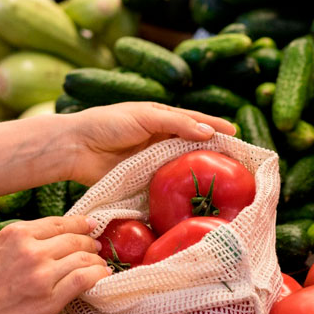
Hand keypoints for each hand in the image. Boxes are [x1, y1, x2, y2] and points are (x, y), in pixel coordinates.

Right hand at [0, 216, 108, 313]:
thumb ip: (23, 240)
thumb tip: (54, 237)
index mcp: (17, 234)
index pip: (60, 223)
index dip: (80, 224)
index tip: (90, 225)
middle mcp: (32, 250)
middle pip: (75, 239)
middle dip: (90, 242)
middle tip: (96, 247)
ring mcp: (43, 275)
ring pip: (83, 258)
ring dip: (96, 260)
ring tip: (99, 264)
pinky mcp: (50, 299)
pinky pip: (84, 280)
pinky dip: (97, 275)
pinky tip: (101, 276)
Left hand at [63, 103, 236, 185]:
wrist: (76, 147)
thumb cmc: (108, 123)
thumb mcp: (145, 116)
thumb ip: (176, 124)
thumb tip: (209, 133)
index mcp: (162, 118)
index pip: (196, 122)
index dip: (216, 128)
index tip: (237, 136)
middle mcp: (160, 140)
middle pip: (193, 146)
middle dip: (214, 153)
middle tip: (237, 163)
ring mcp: (153, 161)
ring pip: (182, 166)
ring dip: (200, 173)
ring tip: (224, 182)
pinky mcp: (144, 180)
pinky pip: (167, 184)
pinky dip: (181, 189)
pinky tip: (195, 197)